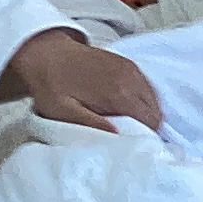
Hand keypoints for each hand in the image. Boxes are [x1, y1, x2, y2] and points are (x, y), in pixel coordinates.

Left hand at [2, 27, 161, 130]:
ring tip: (128, 125)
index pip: (150, 122)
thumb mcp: (62, 111)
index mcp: (118, 93)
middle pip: (156, 113)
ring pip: (154, 101)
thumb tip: (118, 135)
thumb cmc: (51, 86)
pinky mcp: (128, 64)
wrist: (46, 54)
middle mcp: (130, 79)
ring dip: (146, 114)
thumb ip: (90, 124)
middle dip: (147, 128)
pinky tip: (127, 109)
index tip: (132, 147)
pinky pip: (147, 88)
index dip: (145, 138)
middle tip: (129, 139)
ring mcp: (131, 69)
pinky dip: (143, 101)